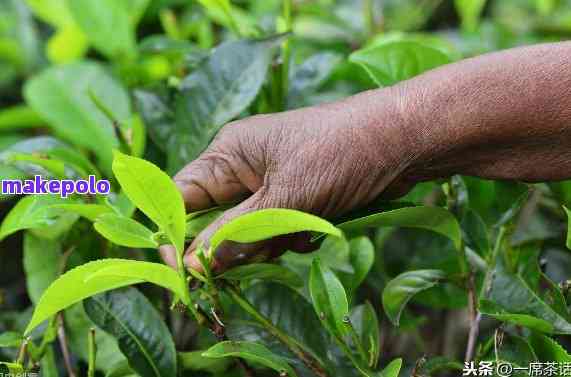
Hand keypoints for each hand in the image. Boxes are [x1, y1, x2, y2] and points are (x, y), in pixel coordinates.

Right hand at [160, 88, 420, 272]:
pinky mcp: (296, 199)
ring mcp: (272, 185)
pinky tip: (315, 232)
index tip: (181, 272)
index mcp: (229, 153)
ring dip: (268, 244)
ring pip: (247, 233)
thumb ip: (237, 233)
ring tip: (298, 231)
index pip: (181, 197)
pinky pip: (276, 232)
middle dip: (234, 244)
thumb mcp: (286, 197)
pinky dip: (291, 239)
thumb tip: (190, 266)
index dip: (175, 234)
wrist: (402, 143)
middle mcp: (244, 168)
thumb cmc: (341, 153)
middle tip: (259, 250)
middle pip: (215, 221)